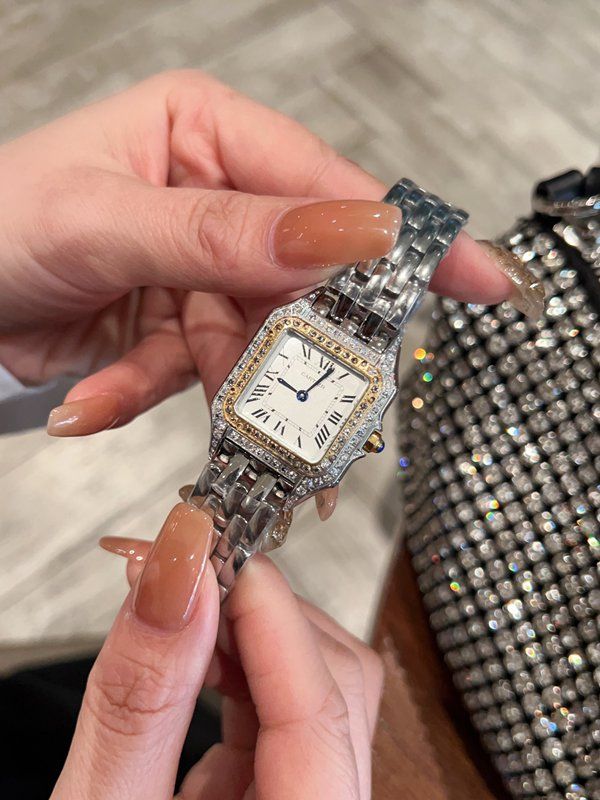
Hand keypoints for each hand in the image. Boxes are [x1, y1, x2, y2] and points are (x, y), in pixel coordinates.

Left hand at [0, 69, 515, 436]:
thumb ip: (227, 234)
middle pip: (302, 277)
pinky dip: (152, 393)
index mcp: (205, 133)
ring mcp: (197, 266)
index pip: (324, 185)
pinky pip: (197, 372)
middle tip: (325, 404)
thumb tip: (348, 235)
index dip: (399, 238)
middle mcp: (213, 197)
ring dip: (221, 386)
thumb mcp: (107, 219)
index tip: (473, 277)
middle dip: (299, 342)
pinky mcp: (175, 325)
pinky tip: (95, 397)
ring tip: (202, 421)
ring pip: (254, 338)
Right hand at [51, 504, 382, 798]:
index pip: (323, 712)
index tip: (217, 550)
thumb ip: (141, 703)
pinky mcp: (273, 790)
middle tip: (188, 565)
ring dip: (248, 630)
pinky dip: (236, 664)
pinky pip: (278, 709)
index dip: (272, 616)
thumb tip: (176, 581)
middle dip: (261, 612)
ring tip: (182, 598)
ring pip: (314, 687)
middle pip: (336, 688)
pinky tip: (192, 647)